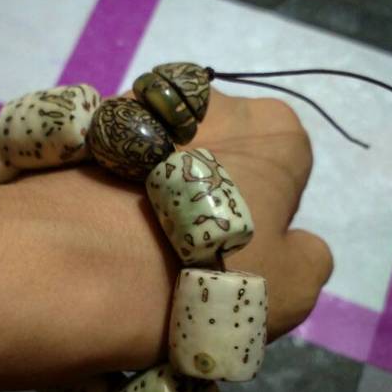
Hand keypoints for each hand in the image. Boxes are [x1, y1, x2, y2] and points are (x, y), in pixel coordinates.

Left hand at [9, 86, 332, 377]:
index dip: (261, 217)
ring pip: (160, 156)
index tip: (232, 254)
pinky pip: (109, 161)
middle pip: (218, 156)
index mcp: (275, 132)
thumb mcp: (294, 286)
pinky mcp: (83, 128)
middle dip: (200, 195)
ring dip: (151, 190)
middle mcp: (212, 104)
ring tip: (128, 246)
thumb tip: (291, 244)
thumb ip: (307, 255)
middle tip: (178, 251)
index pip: (283, 170)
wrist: (85, 264)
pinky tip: (94, 230)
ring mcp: (144, 108)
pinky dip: (106, 189)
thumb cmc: (209, 272)